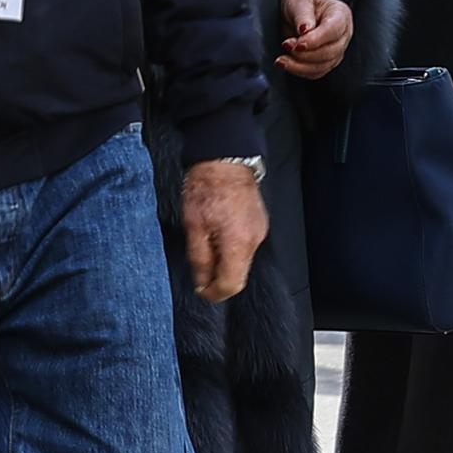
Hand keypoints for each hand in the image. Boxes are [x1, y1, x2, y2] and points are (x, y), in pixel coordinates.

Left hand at [184, 158, 268, 299]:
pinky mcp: (259, 223)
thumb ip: (199, 259)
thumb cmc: (207, 186)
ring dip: (225, 261)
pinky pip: (246, 245)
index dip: (214, 293)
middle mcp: (254, 240)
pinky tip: (218, 234)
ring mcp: (260, 231)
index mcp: (238, 243)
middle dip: (219, 277)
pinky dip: (232, 248)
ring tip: (207, 243)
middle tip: (200, 268)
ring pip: (242, 260)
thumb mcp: (193, 225)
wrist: (225, 158)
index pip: (231, 284)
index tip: (201, 290)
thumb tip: (202, 282)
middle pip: (239, 274)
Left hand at [275, 0, 353, 79]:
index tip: (298, 43)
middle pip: (331, 52)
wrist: (297, 5)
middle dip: (306, 54)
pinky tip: (286, 64)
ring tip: (282, 59)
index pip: (334, 31)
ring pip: (323, 66)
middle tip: (286, 45)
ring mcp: (336, 49)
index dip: (316, 40)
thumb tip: (305, 30)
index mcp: (341, 14)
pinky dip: (300, 71)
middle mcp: (343, 34)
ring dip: (300, 66)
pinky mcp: (326, 61)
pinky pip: (316, 72)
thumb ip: (303, 15)